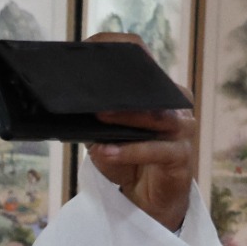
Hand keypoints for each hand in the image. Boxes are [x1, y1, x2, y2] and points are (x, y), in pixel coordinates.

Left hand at [83, 32, 196, 231]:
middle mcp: (173, 105)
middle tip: (91, 81)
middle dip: (123, 82)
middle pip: (152, 85)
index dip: (120, 47)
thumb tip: (65, 100)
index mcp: (155, 93)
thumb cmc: (127, 161)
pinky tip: (107, 150)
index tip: (91, 45)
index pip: (143, 59)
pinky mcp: (182, 156)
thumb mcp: (105, 135)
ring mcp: (182, 129)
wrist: (147, 200)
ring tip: (100, 115)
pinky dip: (130, 150)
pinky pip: (157, 150)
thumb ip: (94, 117)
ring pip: (158, 117)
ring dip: (127, 116)